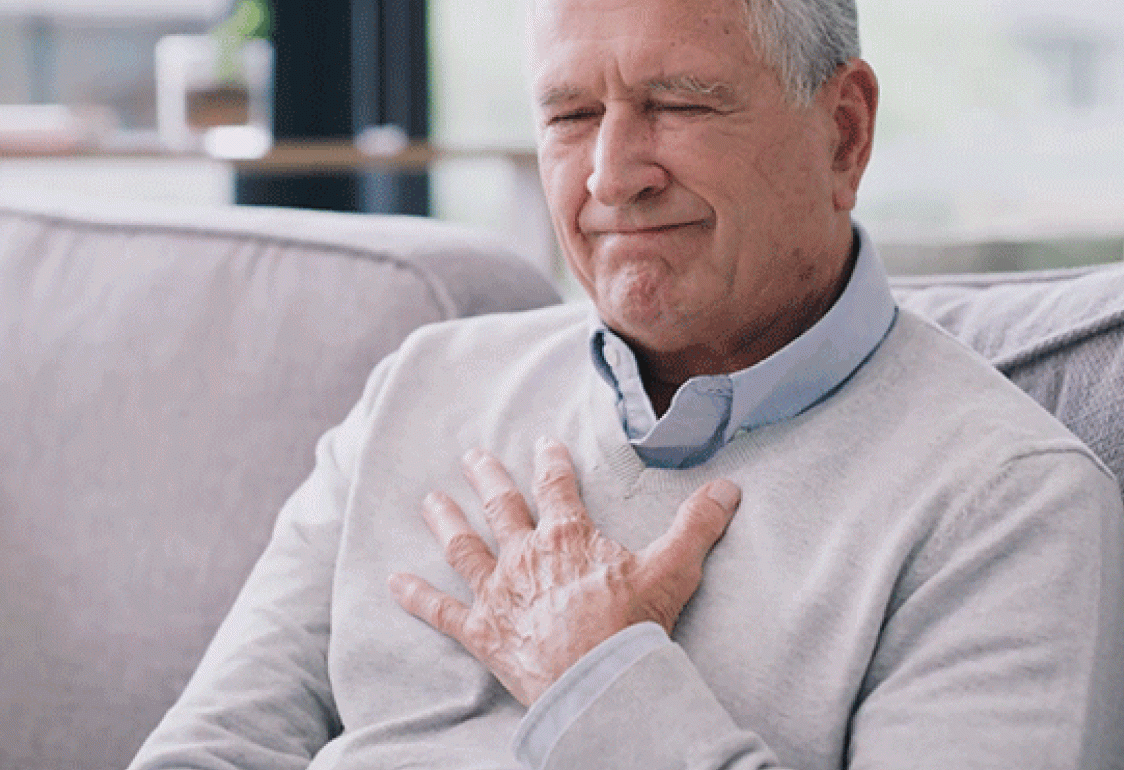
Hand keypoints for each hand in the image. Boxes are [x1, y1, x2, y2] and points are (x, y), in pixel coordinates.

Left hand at [388, 437, 740, 705]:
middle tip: (472, 457)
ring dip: (445, 522)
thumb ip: (697, 524)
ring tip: (430, 501)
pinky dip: (416, 596)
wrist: (598, 679)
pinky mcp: (481, 631)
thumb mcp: (674, 568)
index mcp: (568, 536)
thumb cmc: (633, 624)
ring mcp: (499, 592)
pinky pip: (442, 611)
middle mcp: (526, 555)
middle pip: (501, 506)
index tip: (543, 443)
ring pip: (464, 547)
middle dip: (487, 478)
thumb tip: (728, 488)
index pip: (556, 486)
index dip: (550, 462)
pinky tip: (395, 580)